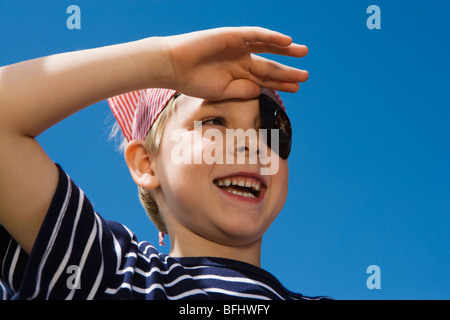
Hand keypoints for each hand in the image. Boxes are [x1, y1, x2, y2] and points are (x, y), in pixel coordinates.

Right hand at [162, 27, 308, 100]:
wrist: (175, 66)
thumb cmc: (194, 82)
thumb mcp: (223, 92)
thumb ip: (243, 91)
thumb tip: (262, 90)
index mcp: (238, 75)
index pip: (264, 80)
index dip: (281, 84)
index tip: (296, 89)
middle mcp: (241, 60)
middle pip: (269, 65)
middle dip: (287, 70)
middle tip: (305, 75)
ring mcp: (238, 47)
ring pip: (267, 47)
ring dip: (285, 50)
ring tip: (303, 53)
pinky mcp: (233, 35)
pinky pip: (256, 35)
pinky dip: (272, 37)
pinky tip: (287, 41)